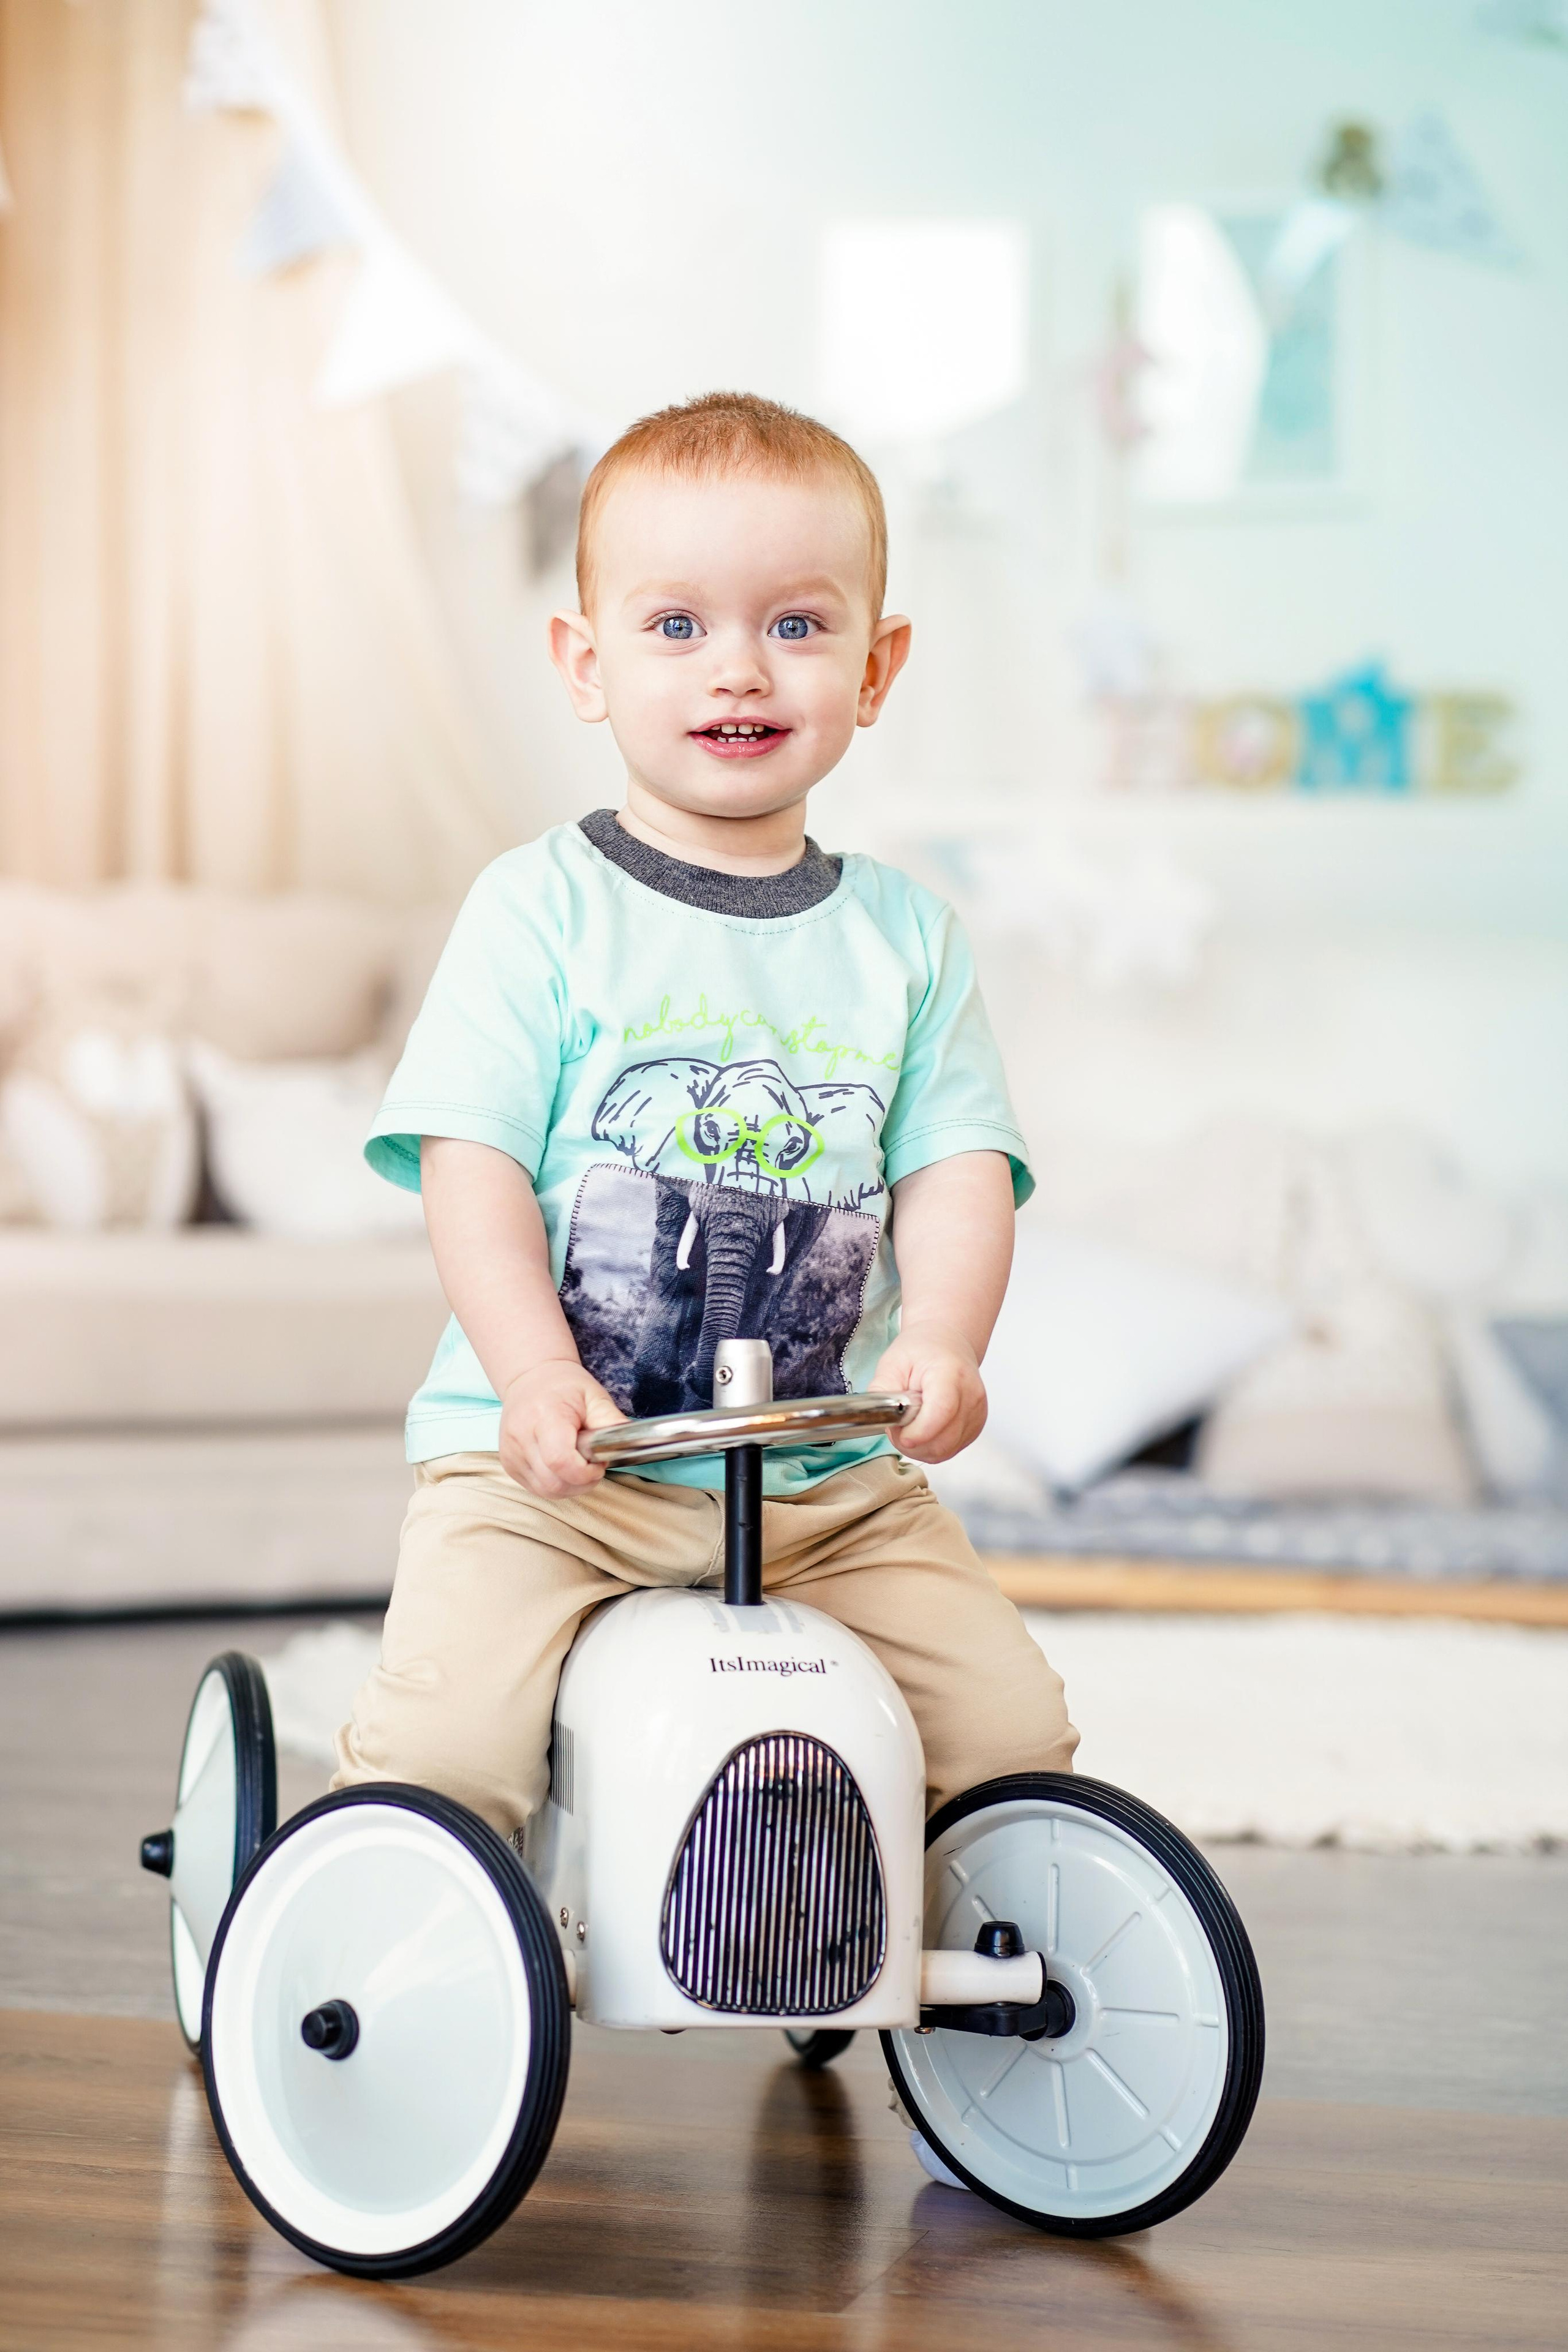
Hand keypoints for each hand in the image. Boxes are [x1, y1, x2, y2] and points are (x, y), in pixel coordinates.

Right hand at [498, 1360, 623, 1497]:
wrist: (530, 1379)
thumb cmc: (565, 1387)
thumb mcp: (594, 1396)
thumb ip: (612, 1422)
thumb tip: (631, 1444)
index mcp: (544, 1415)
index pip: (560, 1460)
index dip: (585, 1472)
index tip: (597, 1463)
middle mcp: (520, 1436)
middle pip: (553, 1482)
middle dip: (581, 1482)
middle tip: (592, 1464)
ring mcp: (510, 1452)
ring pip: (546, 1490)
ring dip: (569, 1486)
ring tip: (579, 1465)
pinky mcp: (508, 1464)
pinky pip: (536, 1488)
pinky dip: (555, 1484)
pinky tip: (563, 1466)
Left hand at [871, 1321, 987, 1464]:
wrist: (948, 1343)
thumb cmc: (922, 1351)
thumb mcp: (892, 1363)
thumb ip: (883, 1392)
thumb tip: (879, 1418)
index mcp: (950, 1373)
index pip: (942, 1411)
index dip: (919, 1431)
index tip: (900, 1434)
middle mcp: (970, 1394)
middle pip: (944, 1439)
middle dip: (914, 1444)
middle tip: (897, 1429)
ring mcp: (977, 1412)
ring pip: (946, 1450)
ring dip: (922, 1448)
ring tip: (909, 1428)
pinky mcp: (976, 1425)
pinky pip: (952, 1449)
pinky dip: (933, 1447)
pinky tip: (923, 1430)